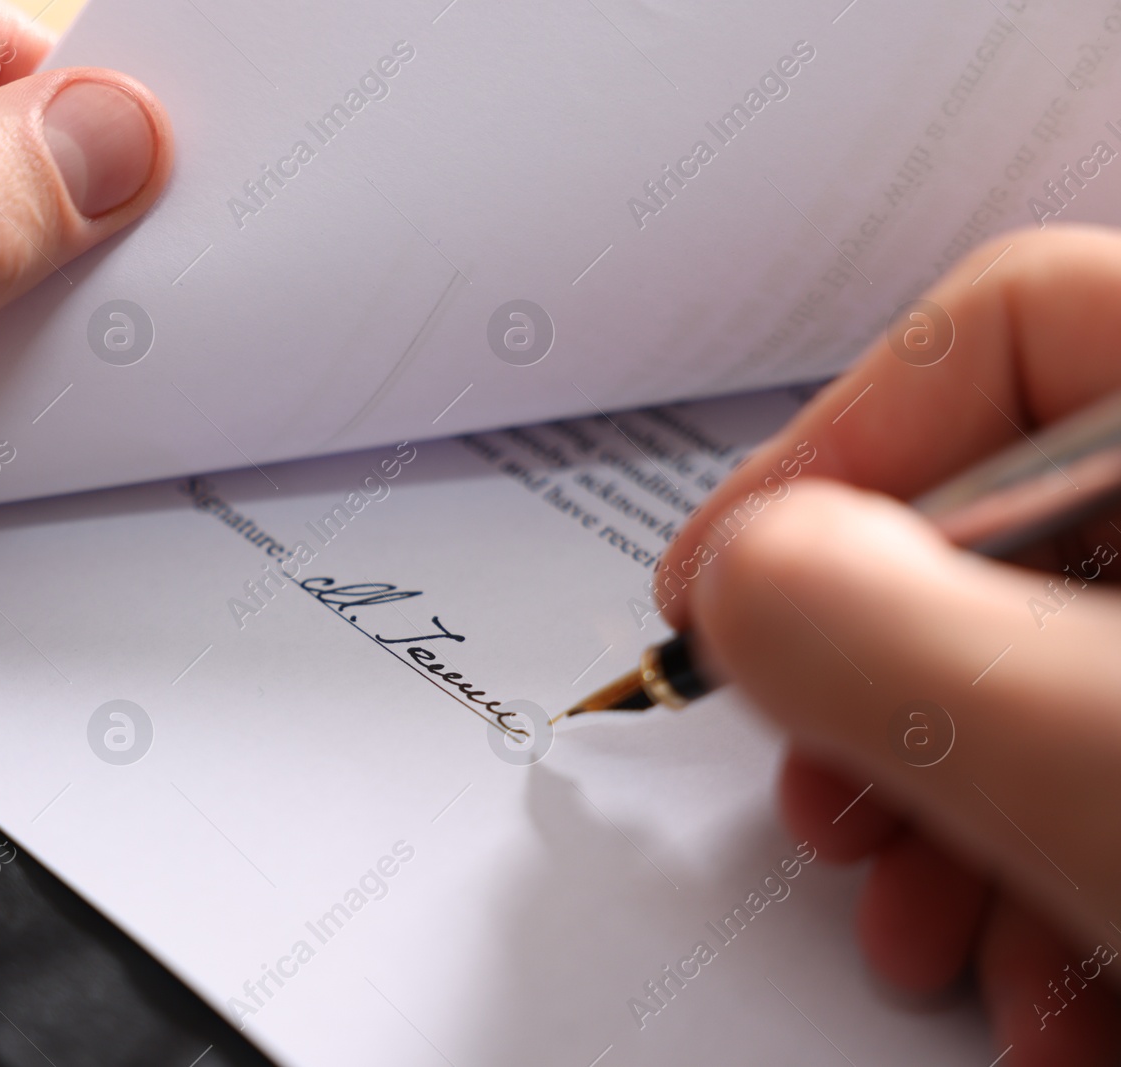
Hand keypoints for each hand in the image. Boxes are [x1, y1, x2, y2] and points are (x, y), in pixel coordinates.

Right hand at [659, 226, 1120, 1064]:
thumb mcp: (1099, 746)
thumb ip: (891, 638)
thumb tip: (747, 580)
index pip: (1007, 331)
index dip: (830, 449)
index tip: (717, 584)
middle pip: (998, 535)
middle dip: (877, 699)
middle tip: (823, 796)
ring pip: (1037, 683)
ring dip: (944, 830)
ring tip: (928, 941)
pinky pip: (1101, 780)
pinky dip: (1043, 887)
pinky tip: (1042, 995)